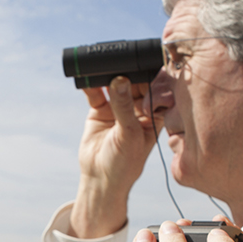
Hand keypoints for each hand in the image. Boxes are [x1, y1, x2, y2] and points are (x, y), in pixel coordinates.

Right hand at [69, 76, 161, 238]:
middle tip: (119, 61)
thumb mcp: (129, 134)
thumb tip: (119, 80)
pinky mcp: (100, 109)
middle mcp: (138, 107)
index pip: (155, 88)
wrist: (100, 179)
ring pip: (115, 84)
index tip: (142, 62)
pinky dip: (91, 84)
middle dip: (128, 71)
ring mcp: (119, 107)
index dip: (151, 74)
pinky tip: (87, 78)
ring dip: (108, 75)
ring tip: (101, 66)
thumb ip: (124, 107)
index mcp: (155, 113)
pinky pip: (96, 91)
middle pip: (134, 81)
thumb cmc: (125, 163)